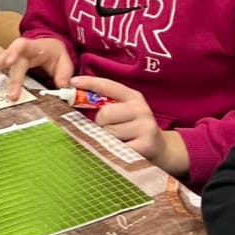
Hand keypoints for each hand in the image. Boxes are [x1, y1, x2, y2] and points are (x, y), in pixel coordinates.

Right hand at [0, 36, 73, 100]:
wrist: (53, 46)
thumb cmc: (56, 54)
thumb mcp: (65, 62)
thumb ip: (64, 74)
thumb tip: (63, 86)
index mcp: (34, 46)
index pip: (22, 46)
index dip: (14, 53)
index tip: (10, 62)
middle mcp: (21, 49)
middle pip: (7, 54)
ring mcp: (13, 53)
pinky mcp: (9, 58)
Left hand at [73, 75, 189, 174]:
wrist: (161, 150)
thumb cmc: (134, 129)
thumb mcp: (125, 112)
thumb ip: (107, 105)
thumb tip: (76, 99)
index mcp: (134, 97)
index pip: (109, 86)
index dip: (90, 83)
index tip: (73, 82)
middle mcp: (141, 109)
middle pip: (104, 114)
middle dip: (101, 124)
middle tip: (110, 130)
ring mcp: (145, 127)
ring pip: (108, 133)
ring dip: (107, 140)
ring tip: (119, 141)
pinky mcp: (145, 146)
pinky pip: (115, 148)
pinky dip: (112, 151)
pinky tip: (122, 151)